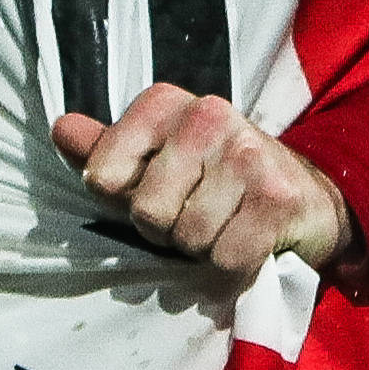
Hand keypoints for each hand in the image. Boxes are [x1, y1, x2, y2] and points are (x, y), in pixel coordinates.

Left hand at [56, 84, 356, 276]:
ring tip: (222, 228)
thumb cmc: (216, 182)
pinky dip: (233, 266)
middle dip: (166, 231)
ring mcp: (248, 154)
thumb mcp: (157, 160)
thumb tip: (61, 129)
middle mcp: (208, 115)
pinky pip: (226, 257)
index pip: (102, 174)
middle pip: (146, 210)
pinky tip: (248, 243)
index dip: (122, 202)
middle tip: (194, 217)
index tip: (155, 194)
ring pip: (188, 237)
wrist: (307, 197)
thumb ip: (105, 150)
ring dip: (202, 249)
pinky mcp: (278, 196)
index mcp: (166, 103)